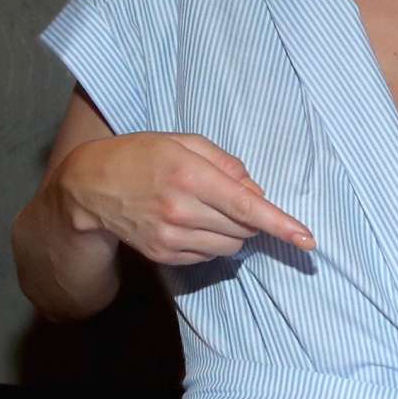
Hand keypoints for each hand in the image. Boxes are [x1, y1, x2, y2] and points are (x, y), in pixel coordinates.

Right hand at [56, 132, 314, 264]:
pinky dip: (212, 241)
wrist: (90, 187)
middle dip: (250, 218)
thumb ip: (227, 164)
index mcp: (189, 176)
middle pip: (243, 229)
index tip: (307, 240)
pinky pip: (208, 255)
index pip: (247, 207)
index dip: (281, 225)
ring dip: (232, 231)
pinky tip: (191, 223)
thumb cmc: (142, 156)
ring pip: (229, 246)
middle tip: (228, 198)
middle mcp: (181, 210)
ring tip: (205, 209)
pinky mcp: (164, 254)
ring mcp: (171, 237)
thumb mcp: (184, 143)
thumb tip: (257, 194)